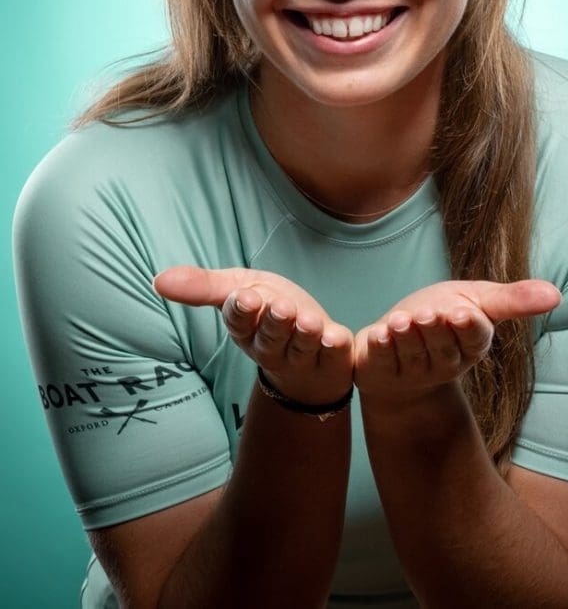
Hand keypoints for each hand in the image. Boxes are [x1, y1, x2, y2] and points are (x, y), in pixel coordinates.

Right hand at [152, 266, 353, 406]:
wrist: (311, 356)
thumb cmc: (271, 316)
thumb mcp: (239, 291)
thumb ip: (203, 286)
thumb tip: (157, 280)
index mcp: (247, 329)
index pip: (239, 322)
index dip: (242, 312)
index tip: (245, 298)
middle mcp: (272, 348)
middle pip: (270, 337)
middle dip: (274, 322)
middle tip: (280, 307)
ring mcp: (304, 358)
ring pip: (301, 348)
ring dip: (304, 335)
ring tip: (307, 321)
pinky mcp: (334, 360)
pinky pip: (336, 356)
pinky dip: (336, 346)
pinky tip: (335, 336)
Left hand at [354, 279, 560, 402]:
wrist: (401, 346)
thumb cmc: (442, 318)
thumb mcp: (477, 300)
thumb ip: (512, 299)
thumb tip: (557, 294)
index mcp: (470, 344)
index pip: (474, 338)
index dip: (468, 327)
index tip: (462, 312)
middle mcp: (444, 363)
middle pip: (442, 348)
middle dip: (434, 331)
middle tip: (428, 314)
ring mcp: (412, 372)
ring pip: (412, 357)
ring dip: (406, 339)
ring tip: (400, 321)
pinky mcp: (381, 373)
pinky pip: (381, 362)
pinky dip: (380, 348)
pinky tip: (379, 333)